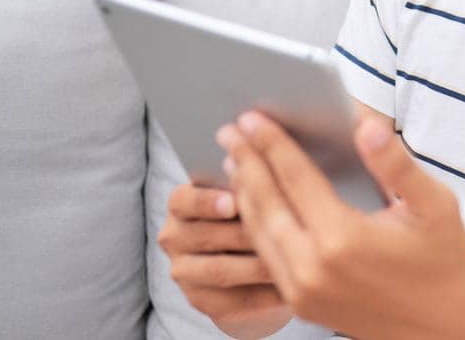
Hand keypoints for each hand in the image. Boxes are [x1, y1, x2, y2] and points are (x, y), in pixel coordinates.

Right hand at [158, 181, 292, 338]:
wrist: (248, 252)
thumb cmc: (251, 207)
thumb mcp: (246, 190)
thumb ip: (247, 180)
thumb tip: (258, 163)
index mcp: (181, 204)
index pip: (183, 200)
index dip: (207, 202)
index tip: (234, 203)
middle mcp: (175, 237)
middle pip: (204, 237)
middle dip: (243, 234)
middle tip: (279, 232)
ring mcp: (185, 272)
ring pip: (218, 270)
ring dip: (256, 265)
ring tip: (290, 258)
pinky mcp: (202, 300)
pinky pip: (232, 300)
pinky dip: (262, 294)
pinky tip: (288, 285)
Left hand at [221, 111, 464, 338]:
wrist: (444, 322)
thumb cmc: (442, 256)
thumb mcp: (433, 203)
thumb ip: (395, 163)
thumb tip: (366, 125)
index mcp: (343, 238)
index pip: (295, 178)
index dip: (272, 144)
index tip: (252, 118)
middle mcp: (313, 268)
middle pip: (265, 204)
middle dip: (246, 163)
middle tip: (229, 131)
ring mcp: (303, 291)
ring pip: (258, 233)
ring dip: (243, 193)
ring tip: (234, 160)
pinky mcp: (301, 305)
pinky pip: (266, 258)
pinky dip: (254, 225)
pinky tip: (253, 204)